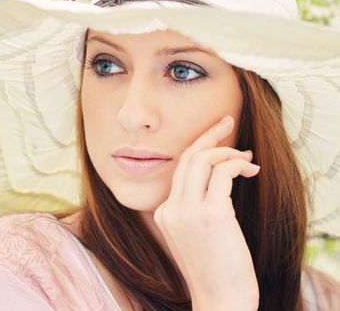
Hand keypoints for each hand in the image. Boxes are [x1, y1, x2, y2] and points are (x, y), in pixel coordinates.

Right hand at [153, 115, 259, 309]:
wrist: (220, 302)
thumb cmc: (215, 271)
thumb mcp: (194, 236)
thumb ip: (194, 208)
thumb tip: (219, 178)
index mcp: (164, 213)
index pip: (179, 169)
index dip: (200, 148)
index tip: (217, 137)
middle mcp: (170, 209)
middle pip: (186, 157)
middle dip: (209, 134)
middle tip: (227, 120)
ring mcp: (187, 212)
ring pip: (202, 159)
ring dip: (227, 150)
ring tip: (246, 157)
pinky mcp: (211, 215)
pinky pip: (222, 173)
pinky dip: (237, 164)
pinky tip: (250, 170)